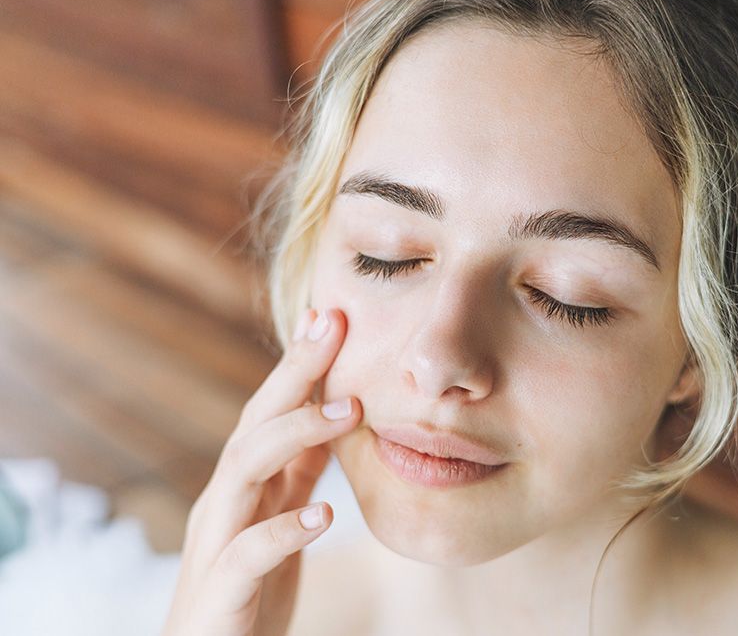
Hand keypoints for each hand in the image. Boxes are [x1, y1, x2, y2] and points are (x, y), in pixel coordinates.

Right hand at [161, 307, 360, 635]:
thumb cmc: (247, 590)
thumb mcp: (281, 519)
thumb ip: (299, 472)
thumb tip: (334, 417)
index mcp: (245, 485)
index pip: (272, 411)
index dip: (301, 363)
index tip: (334, 314)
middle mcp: (225, 503)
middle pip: (255, 422)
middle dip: (295, 372)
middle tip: (337, 326)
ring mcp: (217, 544)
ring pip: (242, 470)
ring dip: (295, 432)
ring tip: (349, 410)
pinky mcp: (221, 593)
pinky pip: (248, 554)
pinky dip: (285, 531)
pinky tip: (325, 516)